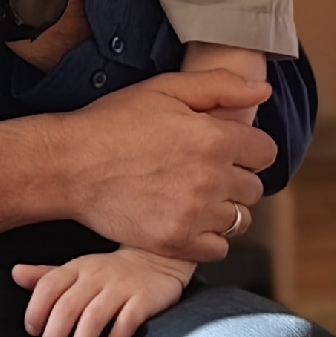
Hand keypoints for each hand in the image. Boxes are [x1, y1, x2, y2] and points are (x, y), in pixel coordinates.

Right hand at [0, 68, 272, 262]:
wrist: (69, 165)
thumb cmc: (114, 122)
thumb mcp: (165, 89)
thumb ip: (221, 87)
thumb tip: (264, 92)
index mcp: (214, 138)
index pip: (266, 152)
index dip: (247, 147)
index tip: (226, 148)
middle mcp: (211, 179)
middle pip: (254, 188)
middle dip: (235, 177)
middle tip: (204, 170)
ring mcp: (194, 215)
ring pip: (238, 220)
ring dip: (223, 209)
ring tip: (193, 195)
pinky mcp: (176, 243)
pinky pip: (218, 249)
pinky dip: (207, 237)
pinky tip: (185, 218)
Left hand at [13, 246, 193, 336]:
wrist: (157, 257)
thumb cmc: (109, 271)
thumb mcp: (77, 268)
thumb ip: (46, 276)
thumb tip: (14, 274)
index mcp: (77, 268)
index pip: (48, 286)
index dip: (36, 311)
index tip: (32, 332)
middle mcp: (97, 276)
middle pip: (67, 308)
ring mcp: (122, 287)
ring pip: (94, 317)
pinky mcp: (145, 299)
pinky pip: (128, 321)